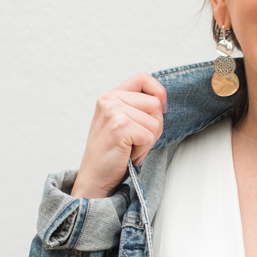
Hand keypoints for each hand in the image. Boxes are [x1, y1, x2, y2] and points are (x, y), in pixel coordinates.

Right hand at [70, 72, 168, 198]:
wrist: (94, 178)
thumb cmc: (110, 154)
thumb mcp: (120, 122)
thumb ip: (136, 107)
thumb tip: (162, 101)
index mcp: (109, 96)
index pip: (142, 78)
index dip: (157, 91)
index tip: (160, 108)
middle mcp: (109, 100)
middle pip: (155, 104)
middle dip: (153, 126)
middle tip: (134, 140)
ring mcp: (114, 112)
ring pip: (155, 122)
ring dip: (147, 141)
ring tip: (129, 148)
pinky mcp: (120, 128)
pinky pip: (149, 137)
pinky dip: (142, 150)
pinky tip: (127, 154)